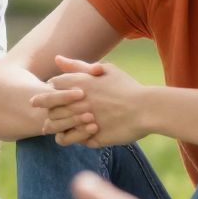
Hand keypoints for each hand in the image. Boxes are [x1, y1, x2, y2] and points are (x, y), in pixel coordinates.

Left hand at [30, 56, 150, 147]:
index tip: (60, 93)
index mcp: (79, 83)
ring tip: (64, 124)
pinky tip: (76, 134)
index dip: (54, 90)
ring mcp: (82, 121)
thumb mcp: (105, 70)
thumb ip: (79, 66)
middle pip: (50, 106)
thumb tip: (57, 59)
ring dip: (56, 124)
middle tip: (59, 111)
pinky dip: (68, 137)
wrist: (147, 109)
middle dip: (52, 108)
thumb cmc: (127, 87)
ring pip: (54, 125)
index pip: (52, 85)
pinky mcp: (90, 137)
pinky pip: (67, 139)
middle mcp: (77, 102)